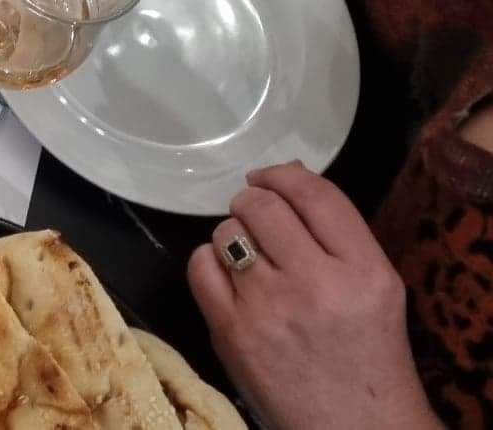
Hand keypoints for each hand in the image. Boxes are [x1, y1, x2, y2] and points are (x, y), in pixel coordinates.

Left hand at [187, 163, 441, 429]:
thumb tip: (286, 177)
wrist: (356, 428)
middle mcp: (316, 284)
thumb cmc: (369, 356)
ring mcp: (269, 308)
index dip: (284, 174)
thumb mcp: (378, 290)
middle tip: (257, 215)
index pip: (315, 194)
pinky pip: (200, 266)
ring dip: (234, 235)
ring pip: (227, 232)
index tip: (270, 176)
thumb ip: (338, 236)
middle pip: (262, 205)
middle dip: (254, 201)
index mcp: (365, 272)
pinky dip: (210, 263)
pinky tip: (229, 278)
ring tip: (250, 256)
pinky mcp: (231, 332)